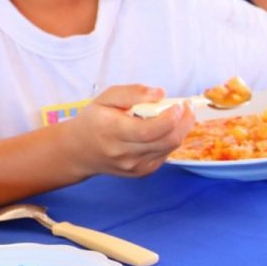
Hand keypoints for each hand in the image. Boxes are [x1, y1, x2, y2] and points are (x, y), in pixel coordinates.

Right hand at [63, 85, 195, 177]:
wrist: (79, 151)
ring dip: (181, 130)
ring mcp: (135, 166)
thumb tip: (160, 93)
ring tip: (177, 115)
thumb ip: (132, 93)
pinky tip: (164, 130)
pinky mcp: (143, 172)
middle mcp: (125, 153)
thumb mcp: (106, 98)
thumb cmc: (94, 120)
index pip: (150, 130)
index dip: (171, 117)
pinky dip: (171, 140)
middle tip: (186, 107)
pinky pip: (166, 154)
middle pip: (168, 140)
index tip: (178, 104)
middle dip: (185, 122)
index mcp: (113, 132)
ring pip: (171, 147)